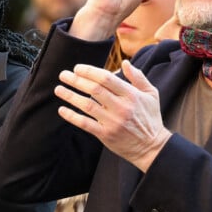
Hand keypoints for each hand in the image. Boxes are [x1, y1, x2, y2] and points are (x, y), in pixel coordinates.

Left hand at [55, 60, 171, 170]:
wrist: (152, 148)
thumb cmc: (150, 118)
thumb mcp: (151, 94)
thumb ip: (138, 77)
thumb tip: (125, 63)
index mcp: (131, 95)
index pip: (106, 78)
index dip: (89, 71)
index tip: (77, 68)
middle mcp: (121, 107)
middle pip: (94, 90)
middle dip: (76, 80)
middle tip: (63, 75)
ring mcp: (112, 122)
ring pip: (87, 106)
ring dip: (70, 96)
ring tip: (58, 89)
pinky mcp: (106, 135)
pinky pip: (85, 124)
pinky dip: (72, 116)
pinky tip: (62, 110)